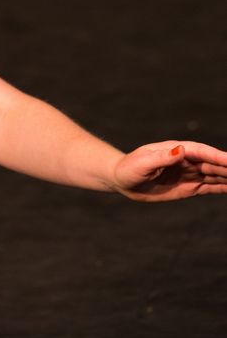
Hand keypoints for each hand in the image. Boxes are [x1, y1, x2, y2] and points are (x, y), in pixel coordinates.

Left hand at [112, 141, 226, 201]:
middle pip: (213, 163)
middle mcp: (187, 160)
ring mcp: (189, 173)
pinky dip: (223, 187)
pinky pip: (209, 187)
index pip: (202, 153)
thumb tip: (181, 150)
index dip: (218, 157)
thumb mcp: (144, 163)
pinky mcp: (188, 187)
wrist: (122, 180)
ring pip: (215, 175)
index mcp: (177, 150)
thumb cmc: (129, 168)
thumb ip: (163, 157)